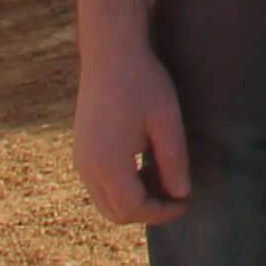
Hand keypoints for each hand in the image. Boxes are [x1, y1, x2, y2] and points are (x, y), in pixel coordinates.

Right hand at [73, 42, 192, 225]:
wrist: (109, 52)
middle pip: (116, 213)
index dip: (162, 212)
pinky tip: (143, 163)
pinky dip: (122, 186)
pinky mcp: (80, 150)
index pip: (133, 209)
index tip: (185, 201)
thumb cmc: (141, 81)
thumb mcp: (166, 119)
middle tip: (175, 192)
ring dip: (134, 198)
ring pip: (106, 202)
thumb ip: (173, 159)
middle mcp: (87, 167)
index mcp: (107, 162)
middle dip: (148, 210)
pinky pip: (99, 185)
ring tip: (161, 173)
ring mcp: (80, 159)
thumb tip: (181, 194)